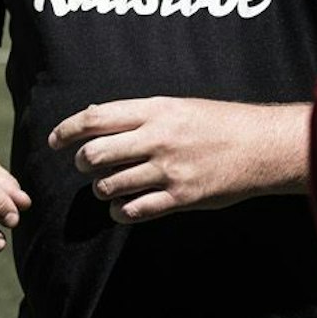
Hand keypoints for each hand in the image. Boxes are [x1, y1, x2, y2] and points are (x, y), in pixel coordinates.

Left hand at [48, 98, 308, 223]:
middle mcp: (158, 138)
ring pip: (110, 185)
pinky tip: (125, 208)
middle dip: (83, 164)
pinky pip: (134, 210)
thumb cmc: (218, 123)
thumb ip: (138, 113)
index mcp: (155, 110)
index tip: (54, 141)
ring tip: (111, 187)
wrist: (261, 146)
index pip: (95, 117)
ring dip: (102, 190)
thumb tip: (93, 117)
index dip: (67, 130)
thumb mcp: (178, 105)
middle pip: (95, 154)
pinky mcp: (180, 197)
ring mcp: (168, 169)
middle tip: (87, 168)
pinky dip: (121, 212)